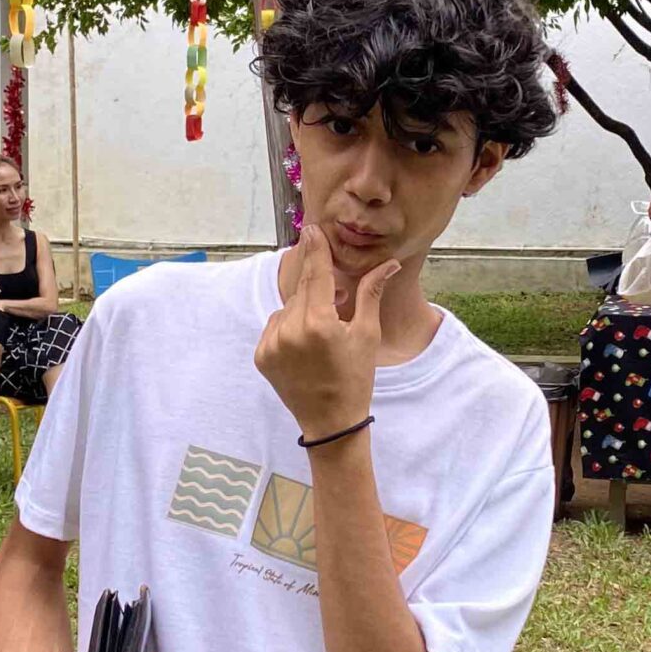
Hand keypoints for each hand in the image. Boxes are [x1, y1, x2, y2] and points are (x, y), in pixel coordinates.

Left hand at [256, 223, 396, 437]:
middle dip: (317, 290)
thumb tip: (389, 264)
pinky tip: (305, 347)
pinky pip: (274, 326)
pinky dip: (288, 328)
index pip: (317, 275)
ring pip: (287, 308)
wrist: (331, 422)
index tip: (311, 228)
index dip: (315, 249)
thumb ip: (370, 294)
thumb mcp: (366, 335)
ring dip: (302, 311)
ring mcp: (272, 344)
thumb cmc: (355, 378)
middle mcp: (290, 330)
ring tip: (321, 336)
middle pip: (302, 291)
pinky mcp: (261, 355)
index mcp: (319, 323)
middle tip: (334, 302)